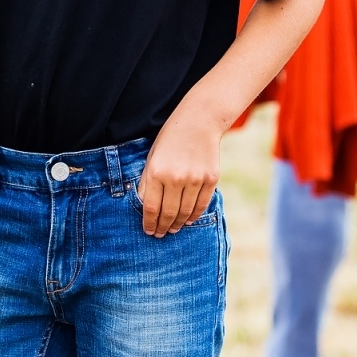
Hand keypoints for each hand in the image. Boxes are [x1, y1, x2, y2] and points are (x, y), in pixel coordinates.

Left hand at [138, 115, 220, 237]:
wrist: (199, 122)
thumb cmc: (171, 139)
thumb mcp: (152, 157)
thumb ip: (148, 181)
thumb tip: (146, 207)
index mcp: (156, 172)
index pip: (150, 207)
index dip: (149, 223)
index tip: (149, 231)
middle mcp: (175, 178)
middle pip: (168, 213)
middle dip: (163, 227)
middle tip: (160, 234)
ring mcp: (195, 179)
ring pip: (185, 212)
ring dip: (178, 224)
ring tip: (174, 229)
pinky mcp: (210, 179)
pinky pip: (201, 205)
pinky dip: (194, 215)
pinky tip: (188, 220)